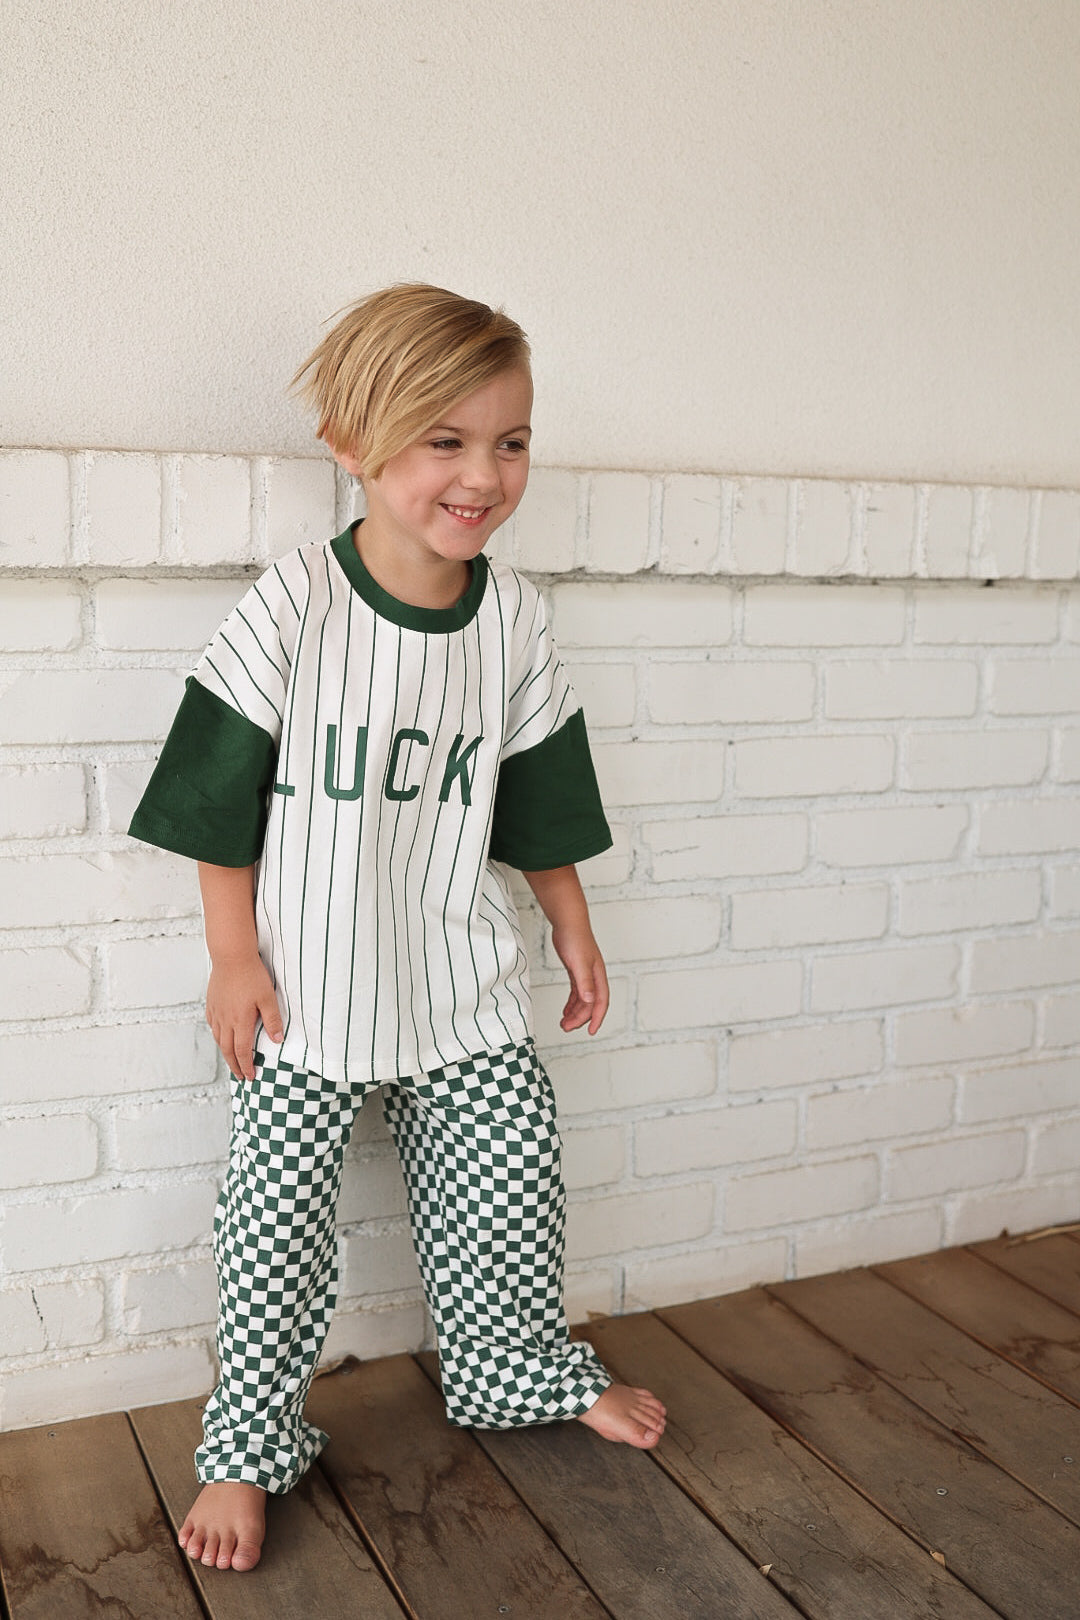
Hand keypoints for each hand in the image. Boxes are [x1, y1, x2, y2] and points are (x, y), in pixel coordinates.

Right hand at [205, 953, 282, 1081]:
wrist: (231, 956)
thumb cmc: (252, 975)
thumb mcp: (268, 998)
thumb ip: (273, 1020)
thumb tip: (277, 1040)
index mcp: (240, 1021)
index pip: (242, 1051)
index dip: (246, 1066)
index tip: (250, 1076)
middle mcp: (225, 1020)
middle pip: (227, 1050)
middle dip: (234, 1065)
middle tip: (240, 1076)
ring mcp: (216, 1012)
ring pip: (218, 1039)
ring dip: (225, 1052)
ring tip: (232, 1059)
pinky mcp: (211, 1003)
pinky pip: (212, 1025)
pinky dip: (217, 1035)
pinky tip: (221, 1035)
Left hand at [551, 920, 609, 1035]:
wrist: (568, 922)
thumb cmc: (575, 938)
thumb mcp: (579, 962)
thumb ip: (584, 982)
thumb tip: (589, 1000)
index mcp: (598, 976)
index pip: (601, 1002)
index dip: (597, 1018)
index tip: (591, 1031)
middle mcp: (594, 977)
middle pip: (590, 1004)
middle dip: (580, 1018)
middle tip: (567, 1028)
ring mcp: (585, 974)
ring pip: (583, 1000)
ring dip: (575, 1013)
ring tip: (564, 1023)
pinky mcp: (576, 971)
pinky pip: (576, 992)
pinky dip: (571, 1003)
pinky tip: (565, 1010)